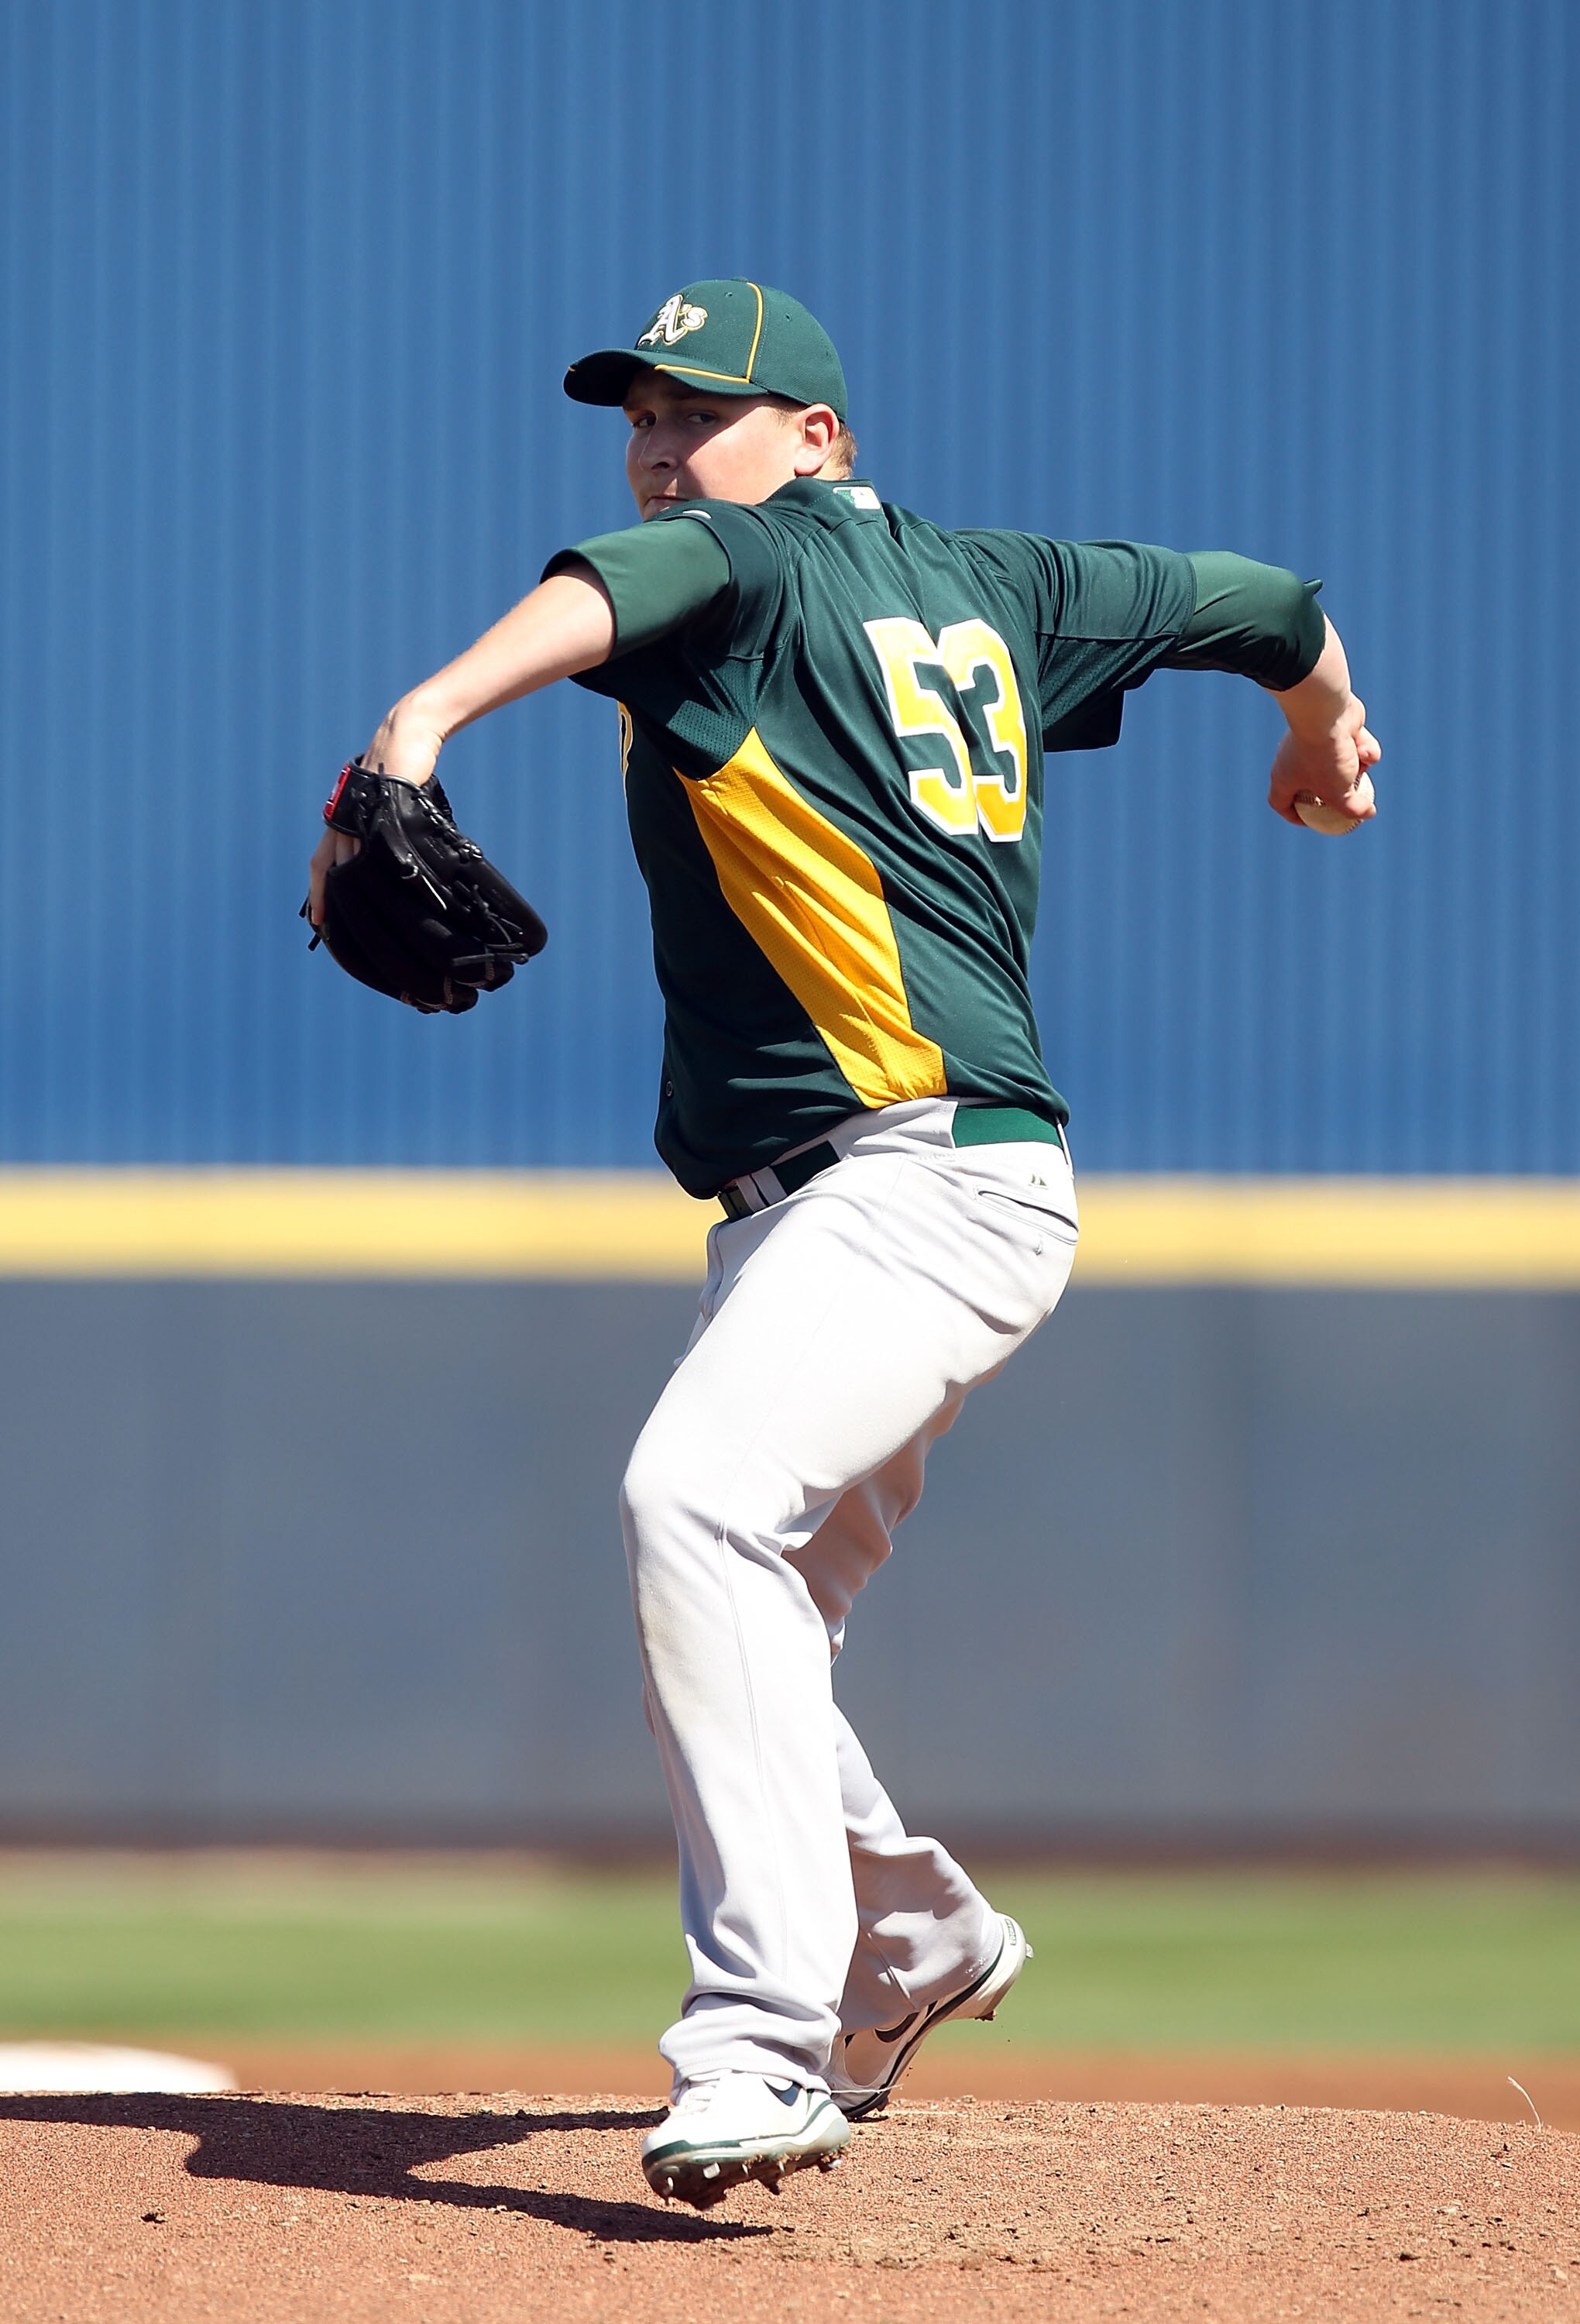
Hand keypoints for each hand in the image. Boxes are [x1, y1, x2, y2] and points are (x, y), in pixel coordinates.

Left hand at [306, 697, 447, 927]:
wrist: (405, 738)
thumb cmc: (399, 773)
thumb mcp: (384, 807)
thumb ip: (381, 831)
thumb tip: (393, 861)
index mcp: (340, 821)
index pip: (321, 864)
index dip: (318, 893)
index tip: (317, 921)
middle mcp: (343, 819)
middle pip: (330, 866)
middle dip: (328, 897)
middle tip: (326, 926)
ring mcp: (359, 813)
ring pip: (352, 857)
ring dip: (355, 885)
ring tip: (361, 915)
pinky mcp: (380, 806)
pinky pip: (377, 841)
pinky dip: (381, 863)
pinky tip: (388, 882)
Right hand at [1267, 694, 1380, 827]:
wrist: (1325, 711)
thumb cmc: (1324, 756)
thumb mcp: (1339, 792)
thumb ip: (1352, 809)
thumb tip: (1367, 813)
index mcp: (1285, 778)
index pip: (1281, 803)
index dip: (1295, 816)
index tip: (1314, 820)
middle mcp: (1295, 759)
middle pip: (1313, 783)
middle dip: (1336, 790)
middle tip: (1351, 798)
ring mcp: (1315, 740)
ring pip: (1340, 762)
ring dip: (1357, 766)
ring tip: (1362, 764)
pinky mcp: (1336, 725)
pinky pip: (1353, 743)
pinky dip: (1363, 747)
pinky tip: (1365, 745)